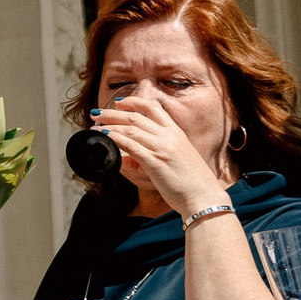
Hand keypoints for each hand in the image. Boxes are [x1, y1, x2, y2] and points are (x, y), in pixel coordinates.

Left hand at [93, 96, 225, 214]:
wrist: (204, 197)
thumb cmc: (191, 182)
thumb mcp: (176, 159)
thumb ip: (156, 153)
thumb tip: (129, 156)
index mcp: (176, 133)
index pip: (154, 107)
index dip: (133, 102)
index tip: (118, 102)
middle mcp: (169, 136)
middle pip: (136, 117)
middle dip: (113, 113)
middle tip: (97, 113)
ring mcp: (163, 148)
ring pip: (131, 129)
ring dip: (110, 126)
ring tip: (96, 126)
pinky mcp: (156, 162)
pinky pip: (131, 146)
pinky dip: (116, 140)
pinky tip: (106, 137)